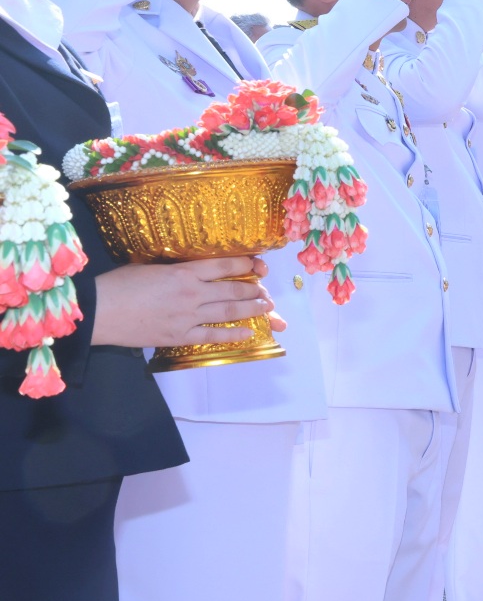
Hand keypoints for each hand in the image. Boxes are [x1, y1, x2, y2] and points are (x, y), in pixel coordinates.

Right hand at [92, 257, 276, 347]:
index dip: (244, 264)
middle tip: (266, 291)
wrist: (99, 311)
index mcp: (183, 272)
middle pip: (232, 289)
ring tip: (266, 306)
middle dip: (253, 289)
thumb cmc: (118, 285)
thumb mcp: (149, 267)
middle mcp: (192, 293)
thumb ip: (175, 269)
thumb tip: (191, 269)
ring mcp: (188, 316)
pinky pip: (213, 336)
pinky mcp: (180, 336)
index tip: (257, 264)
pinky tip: (248, 333)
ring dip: (251, 309)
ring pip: (228, 311)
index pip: (223, 265)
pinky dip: (232, 334)